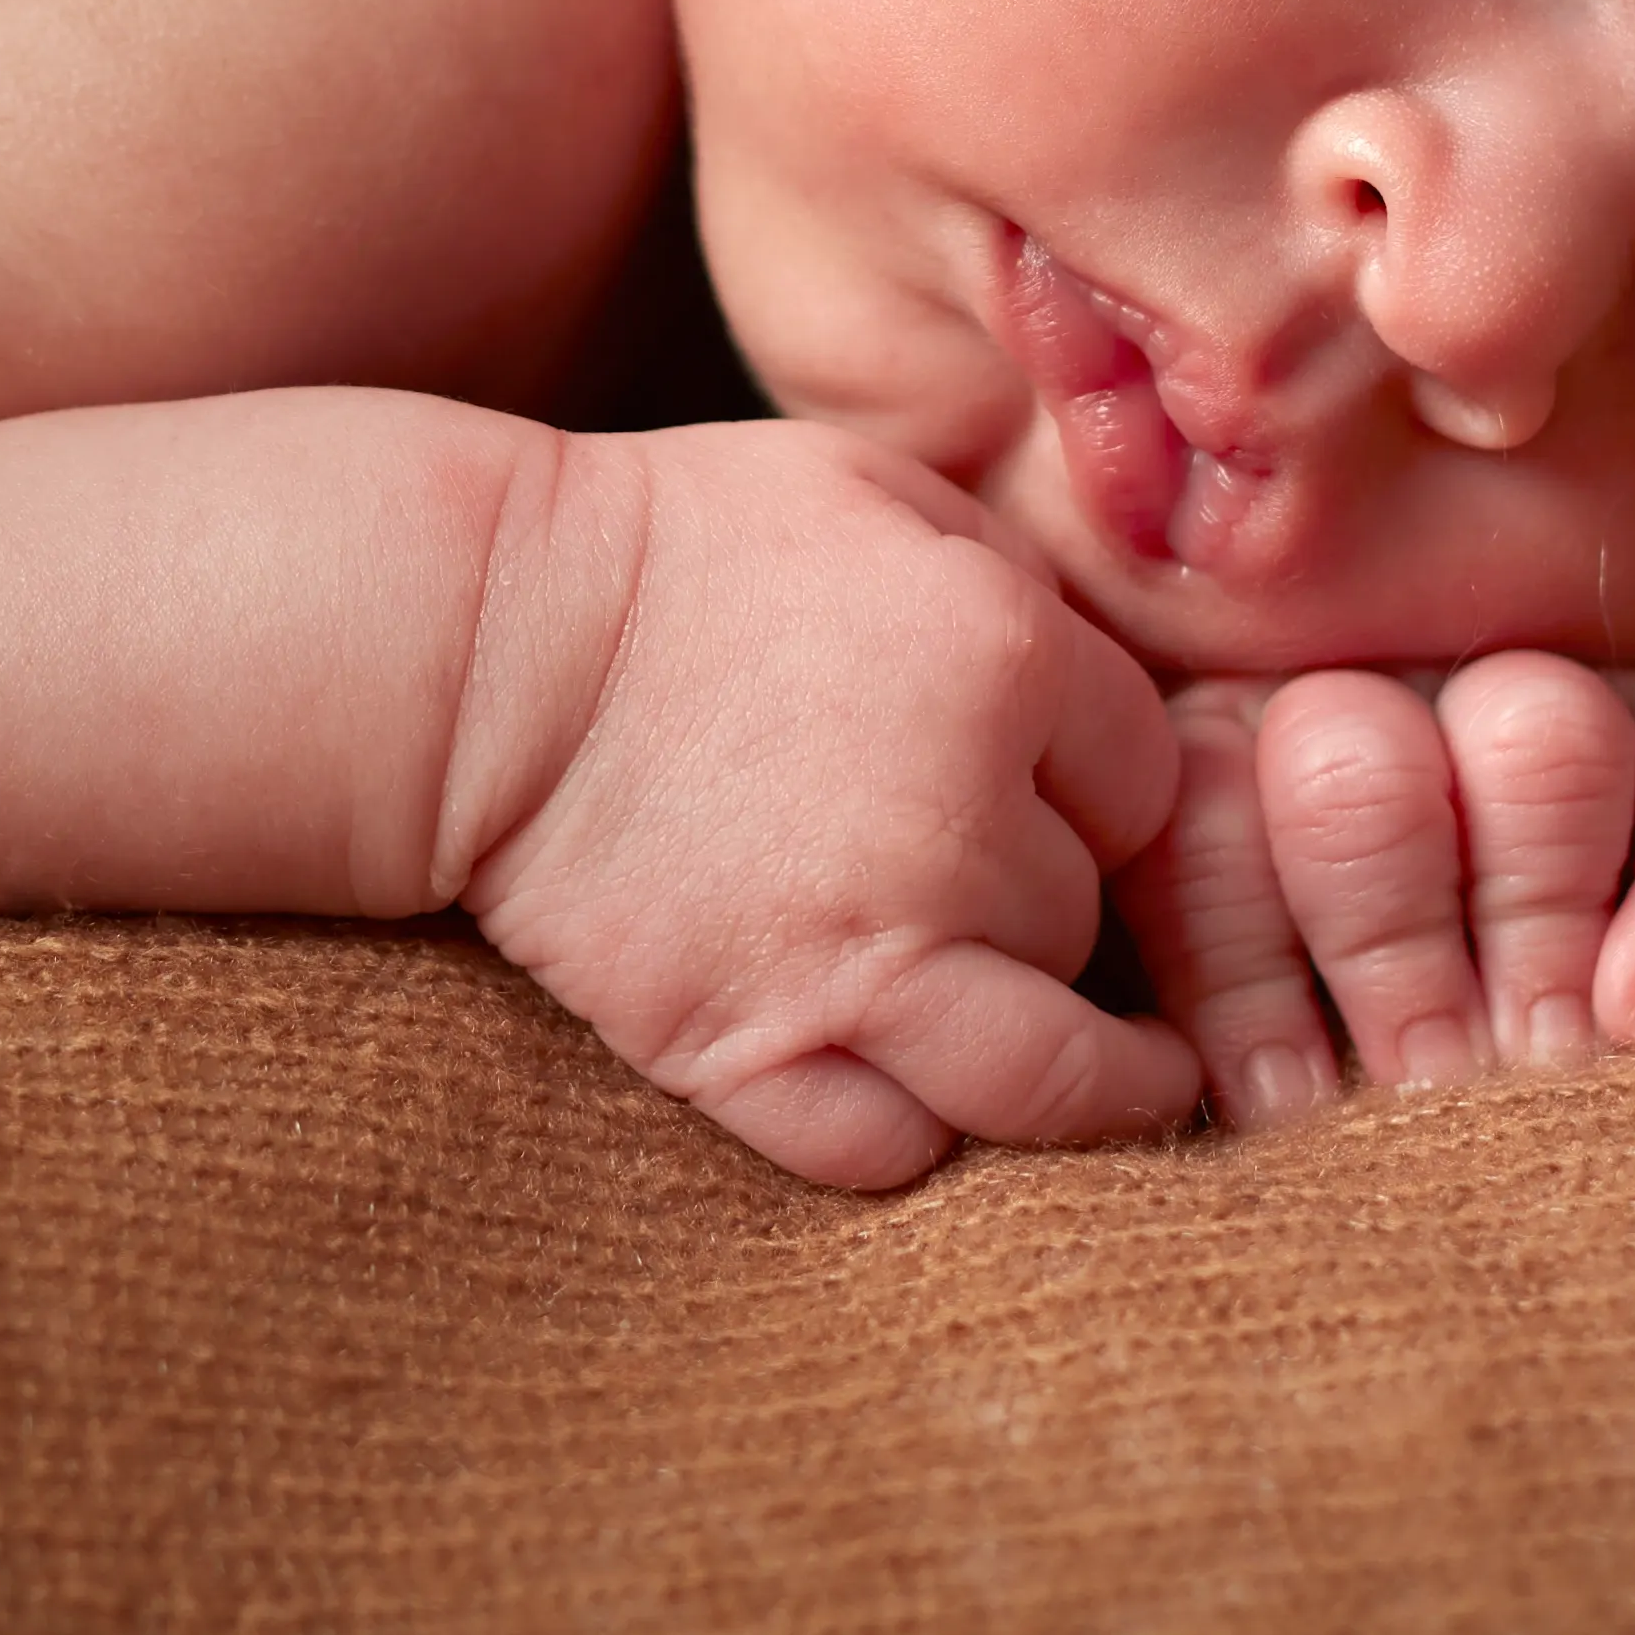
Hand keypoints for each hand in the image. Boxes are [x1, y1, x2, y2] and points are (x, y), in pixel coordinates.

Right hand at [457, 427, 1202, 1191]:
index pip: (1151, 780)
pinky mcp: (746, 1047)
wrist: (483, 646)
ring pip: (1048, 1076)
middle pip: (1092, 919)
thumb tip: (1096, 669)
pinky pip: (889, 1148)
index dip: (1110, 789)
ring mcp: (857, 957)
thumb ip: (1011, 571)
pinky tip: (932, 1103)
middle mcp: (962, 828)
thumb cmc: (677, 545)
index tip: (1058, 793)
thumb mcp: (870, 486)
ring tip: (1113, 1083)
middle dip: (1059, 904)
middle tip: (994, 885)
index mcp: (1006, 662)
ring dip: (1078, 1076)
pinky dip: (920, 1135)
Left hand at [1128, 654, 1634, 1127]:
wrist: (1484, 1073)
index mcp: (1207, 760)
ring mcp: (1528, 698)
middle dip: (1393, 951)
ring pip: (1540, 735)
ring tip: (1544, 1066)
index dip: (1241, 975)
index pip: (1202, 819)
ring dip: (1537, 917)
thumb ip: (1189, 1043)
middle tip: (1430, 1092)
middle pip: (1362, 766)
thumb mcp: (1215, 1054)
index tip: (1286, 1106)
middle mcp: (1363, 700)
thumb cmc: (1311, 1082)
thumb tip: (1208, 1105)